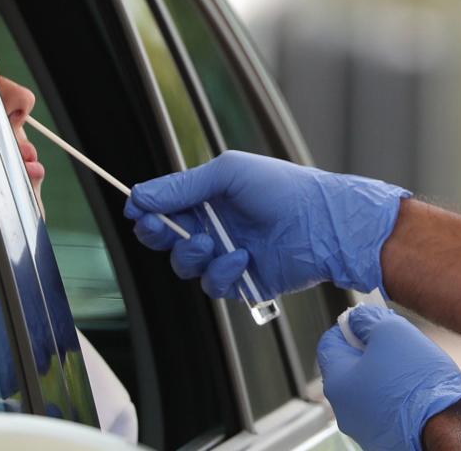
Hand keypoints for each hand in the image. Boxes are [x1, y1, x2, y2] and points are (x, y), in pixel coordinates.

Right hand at [123, 151, 409, 297]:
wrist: (324, 223)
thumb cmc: (284, 189)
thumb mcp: (229, 174)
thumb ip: (183, 186)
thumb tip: (140, 196)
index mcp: (211, 196)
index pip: (166, 205)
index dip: (147, 208)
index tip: (136, 209)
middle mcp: (216, 225)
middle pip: (166, 238)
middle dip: (157, 234)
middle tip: (159, 228)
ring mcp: (228, 253)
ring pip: (185, 265)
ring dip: (190, 254)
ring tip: (211, 242)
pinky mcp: (244, 280)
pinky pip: (213, 285)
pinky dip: (222, 272)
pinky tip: (242, 258)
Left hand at [318, 306, 460, 450]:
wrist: (448, 428)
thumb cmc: (418, 382)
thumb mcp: (391, 332)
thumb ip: (368, 320)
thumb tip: (358, 319)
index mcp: (337, 383)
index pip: (329, 342)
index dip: (350, 326)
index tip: (370, 322)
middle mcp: (344, 410)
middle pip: (350, 366)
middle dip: (371, 349)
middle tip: (396, 342)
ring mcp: (364, 427)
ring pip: (369, 387)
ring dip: (386, 372)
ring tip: (411, 368)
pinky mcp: (385, 438)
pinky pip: (385, 407)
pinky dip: (397, 395)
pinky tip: (417, 390)